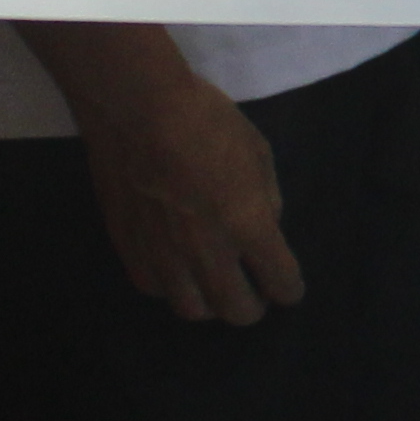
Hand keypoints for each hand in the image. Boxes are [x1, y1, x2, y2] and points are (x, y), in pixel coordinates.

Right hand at [29, 26, 301, 324]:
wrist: (139, 109)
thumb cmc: (207, 120)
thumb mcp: (258, 153)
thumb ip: (266, 200)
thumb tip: (265, 227)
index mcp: (249, 225)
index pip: (280, 282)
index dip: (289, 290)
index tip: (288, 288)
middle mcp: (208, 251)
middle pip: (237, 311)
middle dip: (253, 308)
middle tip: (254, 295)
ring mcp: (164, 255)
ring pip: (193, 310)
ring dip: (211, 304)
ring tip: (215, 289)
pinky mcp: (130, 249)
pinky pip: (155, 289)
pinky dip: (172, 288)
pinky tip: (176, 273)